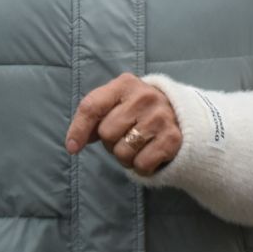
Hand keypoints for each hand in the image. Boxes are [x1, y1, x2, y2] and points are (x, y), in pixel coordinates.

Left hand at [64, 73, 182, 175]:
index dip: (79, 129)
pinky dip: (142, 167)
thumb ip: (93, 118)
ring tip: (138, 144)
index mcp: (125, 84)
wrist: (179, 113)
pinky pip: (141, 165)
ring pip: (123, 152)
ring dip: (126, 157)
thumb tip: (74, 143)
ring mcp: (160, 117)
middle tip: (125, 136)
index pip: (92, 106)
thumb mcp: (115, 104)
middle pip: (107, 133)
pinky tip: (150, 153)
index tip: (73, 148)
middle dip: (111, 142)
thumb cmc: (137, 110)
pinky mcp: (172, 138)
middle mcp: (144, 97)